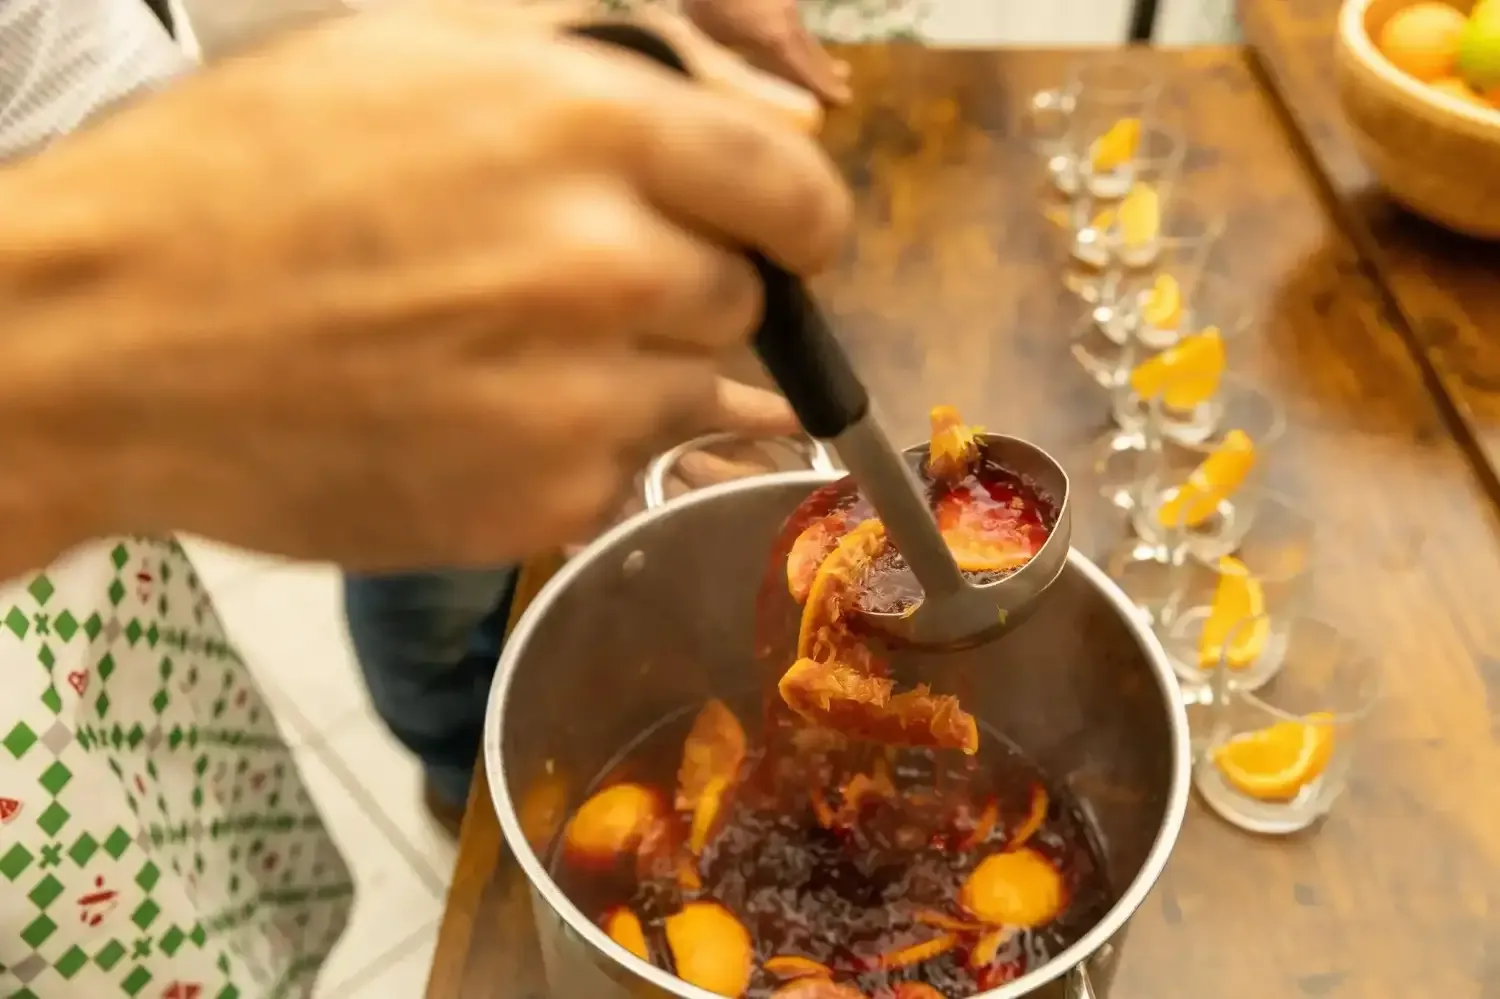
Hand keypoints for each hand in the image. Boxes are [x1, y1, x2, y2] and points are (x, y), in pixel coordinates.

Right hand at [1, 2, 849, 572]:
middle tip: (576, 281)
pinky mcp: (546, 502)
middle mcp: (607, 263)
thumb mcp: (430, 45)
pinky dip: (579, 444)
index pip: (796, 192)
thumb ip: (620, 65)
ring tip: (505, 346)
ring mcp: (582, 398)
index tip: (785, 237)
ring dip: (638, 369)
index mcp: (591, 124)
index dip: (800, 220)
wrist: (109, 337)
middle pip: (748, 299)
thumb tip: (769, 122)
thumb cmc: (249, 173)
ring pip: (699, 391)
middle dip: (689, 285)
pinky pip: (625, 467)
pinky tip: (475, 410)